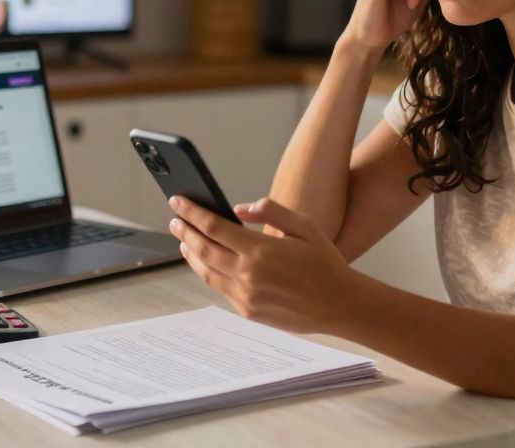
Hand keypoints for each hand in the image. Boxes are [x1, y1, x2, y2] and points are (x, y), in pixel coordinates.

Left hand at [167, 195, 357, 333]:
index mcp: (260, 250)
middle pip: (202, 248)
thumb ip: (270, 211)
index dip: (191, 212)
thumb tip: (238, 208)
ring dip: (191, 253)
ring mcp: (245, 296)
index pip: (213, 226)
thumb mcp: (304, 225)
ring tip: (185, 240)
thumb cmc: (324, 263)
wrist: (339, 305)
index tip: (177, 201)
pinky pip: (221, 288)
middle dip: (184, 231)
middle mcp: (248, 274)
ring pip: (206, 271)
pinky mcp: (248, 312)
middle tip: (175, 219)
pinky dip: (209, 272)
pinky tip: (207, 262)